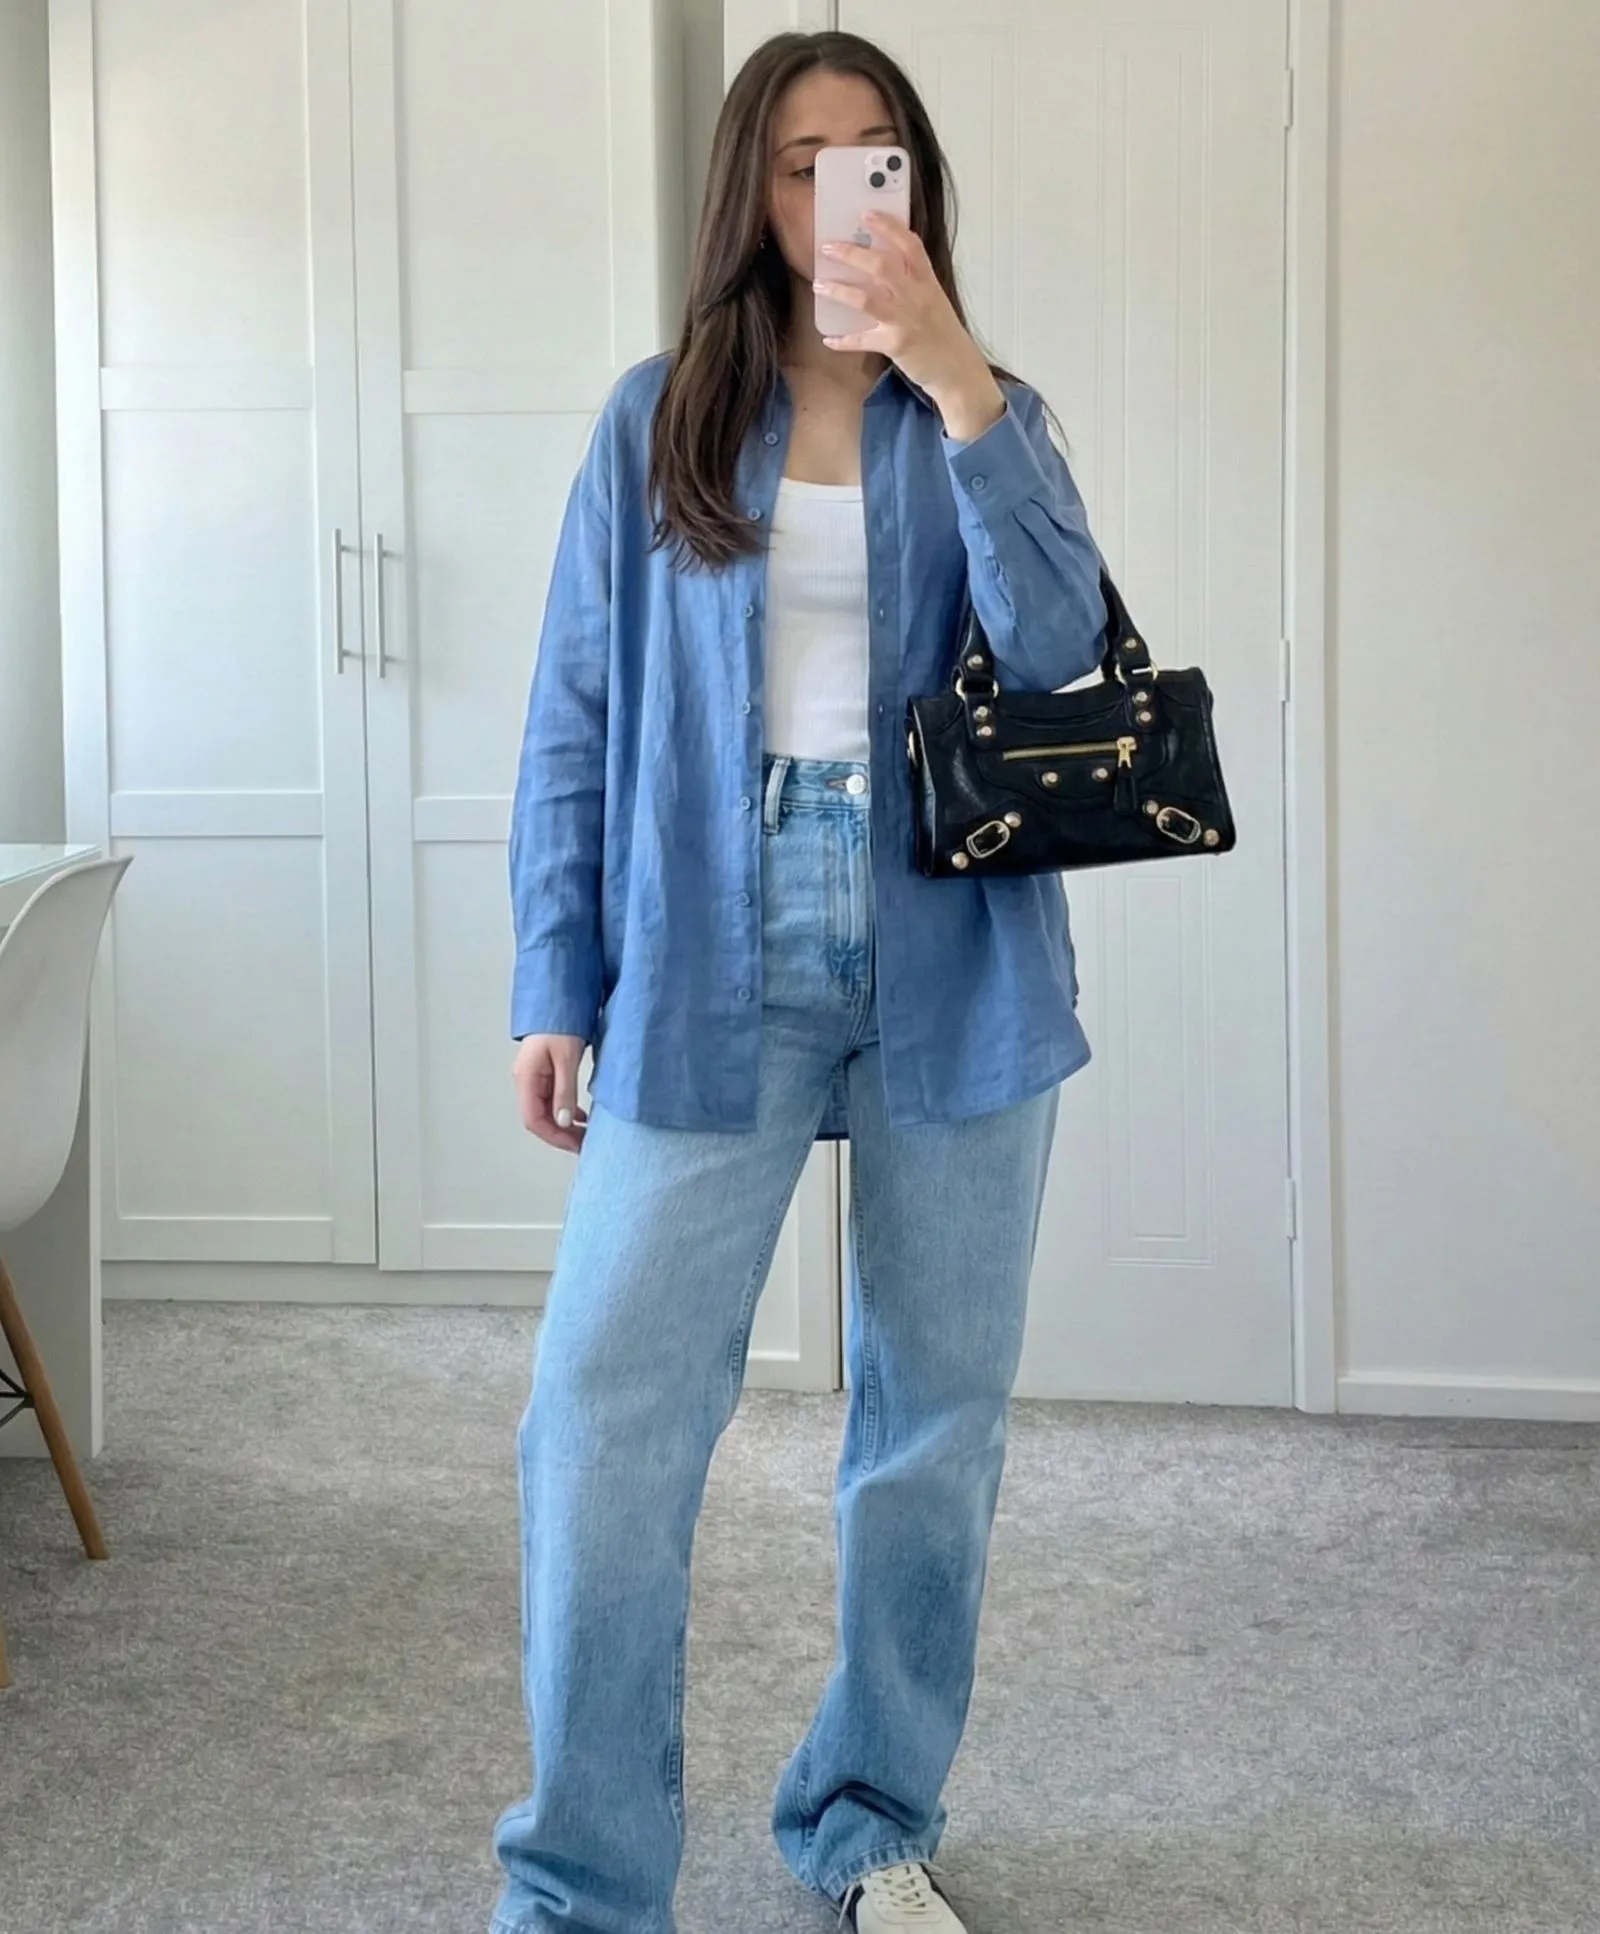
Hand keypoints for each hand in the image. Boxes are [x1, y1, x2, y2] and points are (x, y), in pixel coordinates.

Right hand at [513, 1034, 588, 1152]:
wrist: (559, 1002)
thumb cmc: (561, 1024)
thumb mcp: (566, 1059)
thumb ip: (564, 1091)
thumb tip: (563, 1122)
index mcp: (526, 1078)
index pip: (534, 1119)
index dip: (554, 1137)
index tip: (575, 1145)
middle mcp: (525, 1081)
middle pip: (538, 1119)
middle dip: (560, 1135)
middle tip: (584, 1143)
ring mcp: (533, 1078)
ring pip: (545, 1111)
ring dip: (563, 1125)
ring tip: (584, 1133)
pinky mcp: (543, 1074)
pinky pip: (550, 1100)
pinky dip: (564, 1111)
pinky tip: (579, 1116)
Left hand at [813, 211, 1005, 439]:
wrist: (957, 370)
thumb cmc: (943, 335)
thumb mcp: (934, 301)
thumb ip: (913, 283)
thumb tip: (882, 265)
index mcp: (927, 282)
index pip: (910, 246)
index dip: (888, 226)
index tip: (867, 214)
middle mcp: (916, 297)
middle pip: (881, 267)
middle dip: (852, 254)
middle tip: (828, 247)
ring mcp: (905, 321)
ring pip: (866, 300)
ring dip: (839, 291)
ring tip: (819, 284)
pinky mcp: (895, 345)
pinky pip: (863, 340)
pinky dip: (843, 340)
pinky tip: (828, 339)